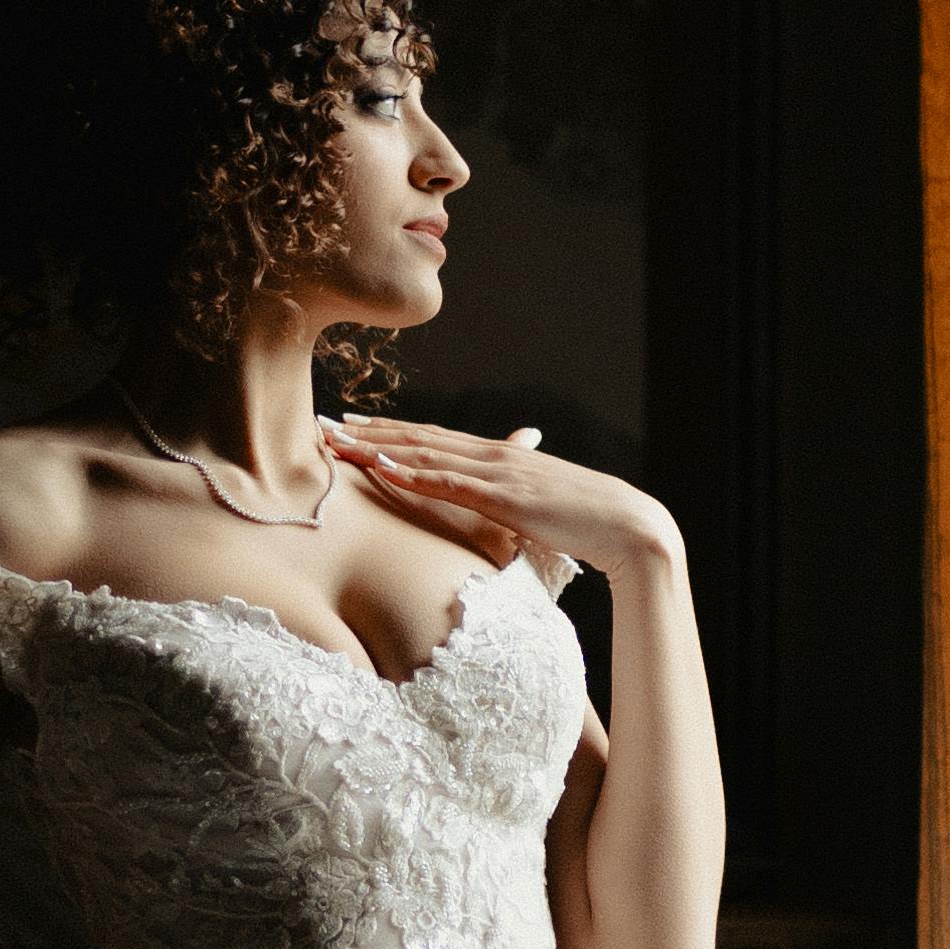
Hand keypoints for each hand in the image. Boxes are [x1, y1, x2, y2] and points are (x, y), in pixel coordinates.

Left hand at [323, 413, 679, 597]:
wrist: (628, 524)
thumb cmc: (587, 521)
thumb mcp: (540, 506)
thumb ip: (514, 500)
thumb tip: (498, 506)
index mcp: (500, 456)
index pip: (433, 439)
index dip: (389, 431)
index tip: (350, 426)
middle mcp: (493, 455)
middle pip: (418, 438)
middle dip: (368, 431)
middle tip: (321, 424)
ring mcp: (498, 473)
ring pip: (424, 454)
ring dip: (375, 446)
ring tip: (335, 440)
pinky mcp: (504, 498)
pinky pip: (448, 483)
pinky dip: (410, 473)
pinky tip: (380, 466)